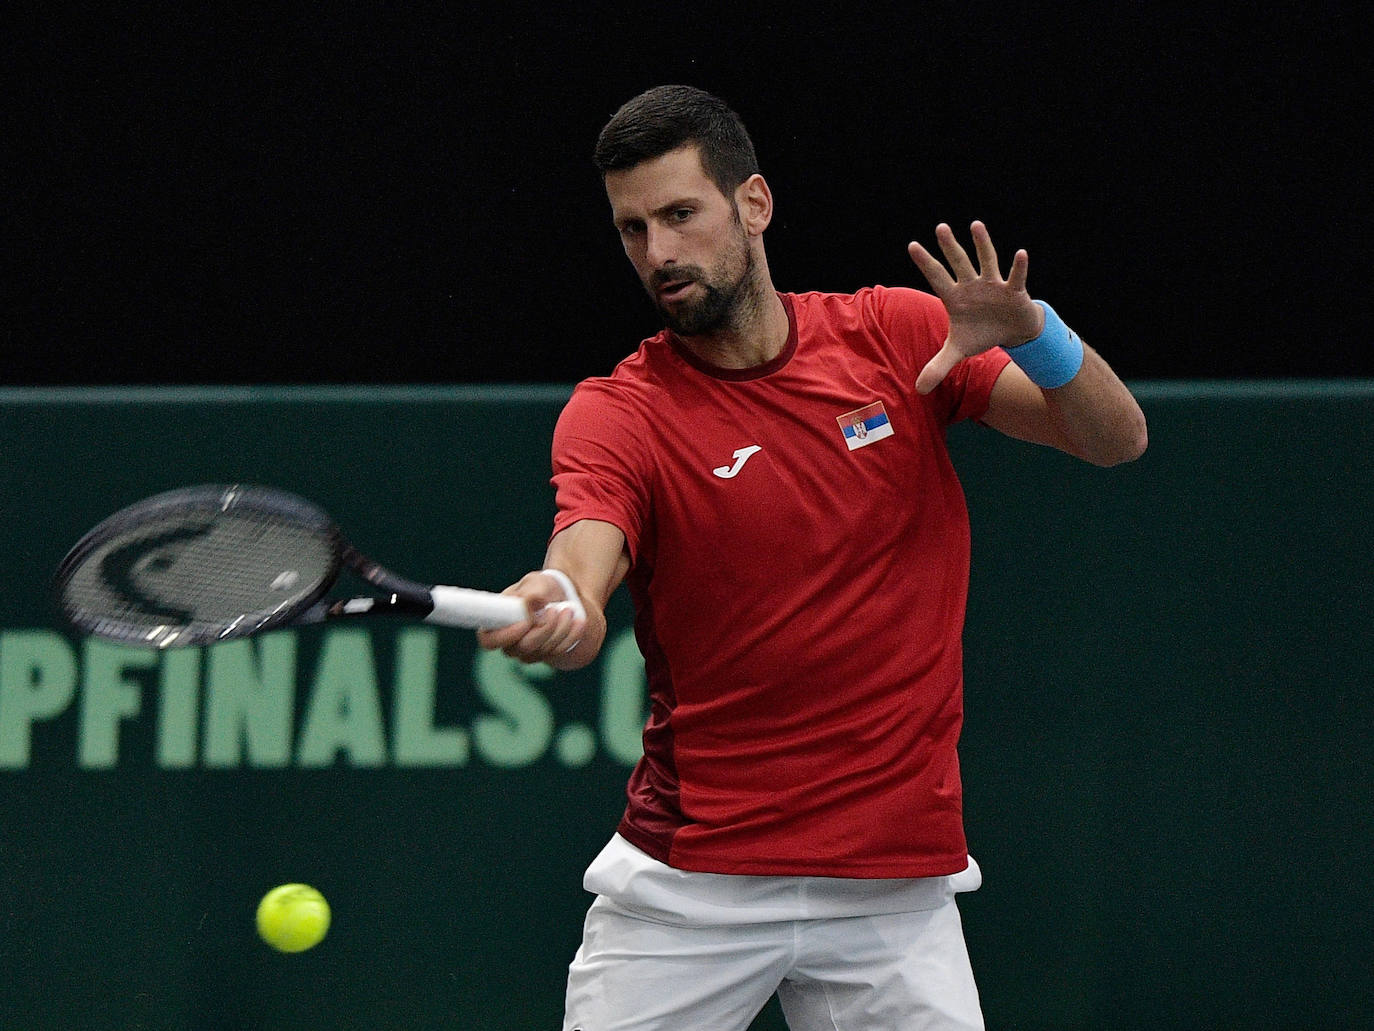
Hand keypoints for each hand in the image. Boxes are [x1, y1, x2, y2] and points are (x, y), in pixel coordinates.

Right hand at [476, 570, 585, 665]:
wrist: (564, 596)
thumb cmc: (542, 588)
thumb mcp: (537, 583)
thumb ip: (532, 594)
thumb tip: (529, 605)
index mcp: (496, 623)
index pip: (489, 640)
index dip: (506, 636)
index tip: (526, 622)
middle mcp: (509, 642)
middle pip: (522, 648)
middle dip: (543, 629)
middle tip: (555, 609)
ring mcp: (528, 652)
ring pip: (543, 650)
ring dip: (560, 628)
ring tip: (568, 608)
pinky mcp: (547, 655)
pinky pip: (560, 652)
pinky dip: (571, 634)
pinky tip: (577, 621)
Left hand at [907, 221, 1044, 393]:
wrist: (1011, 333)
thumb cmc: (981, 334)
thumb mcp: (958, 351)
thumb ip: (938, 366)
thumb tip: (918, 390)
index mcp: (955, 297)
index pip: (936, 277)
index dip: (925, 263)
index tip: (912, 245)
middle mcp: (972, 286)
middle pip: (959, 263)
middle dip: (950, 247)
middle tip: (940, 227)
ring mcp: (993, 285)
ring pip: (987, 261)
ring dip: (982, 244)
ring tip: (976, 225)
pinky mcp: (1013, 291)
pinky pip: (1016, 277)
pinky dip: (1018, 266)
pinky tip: (1020, 253)